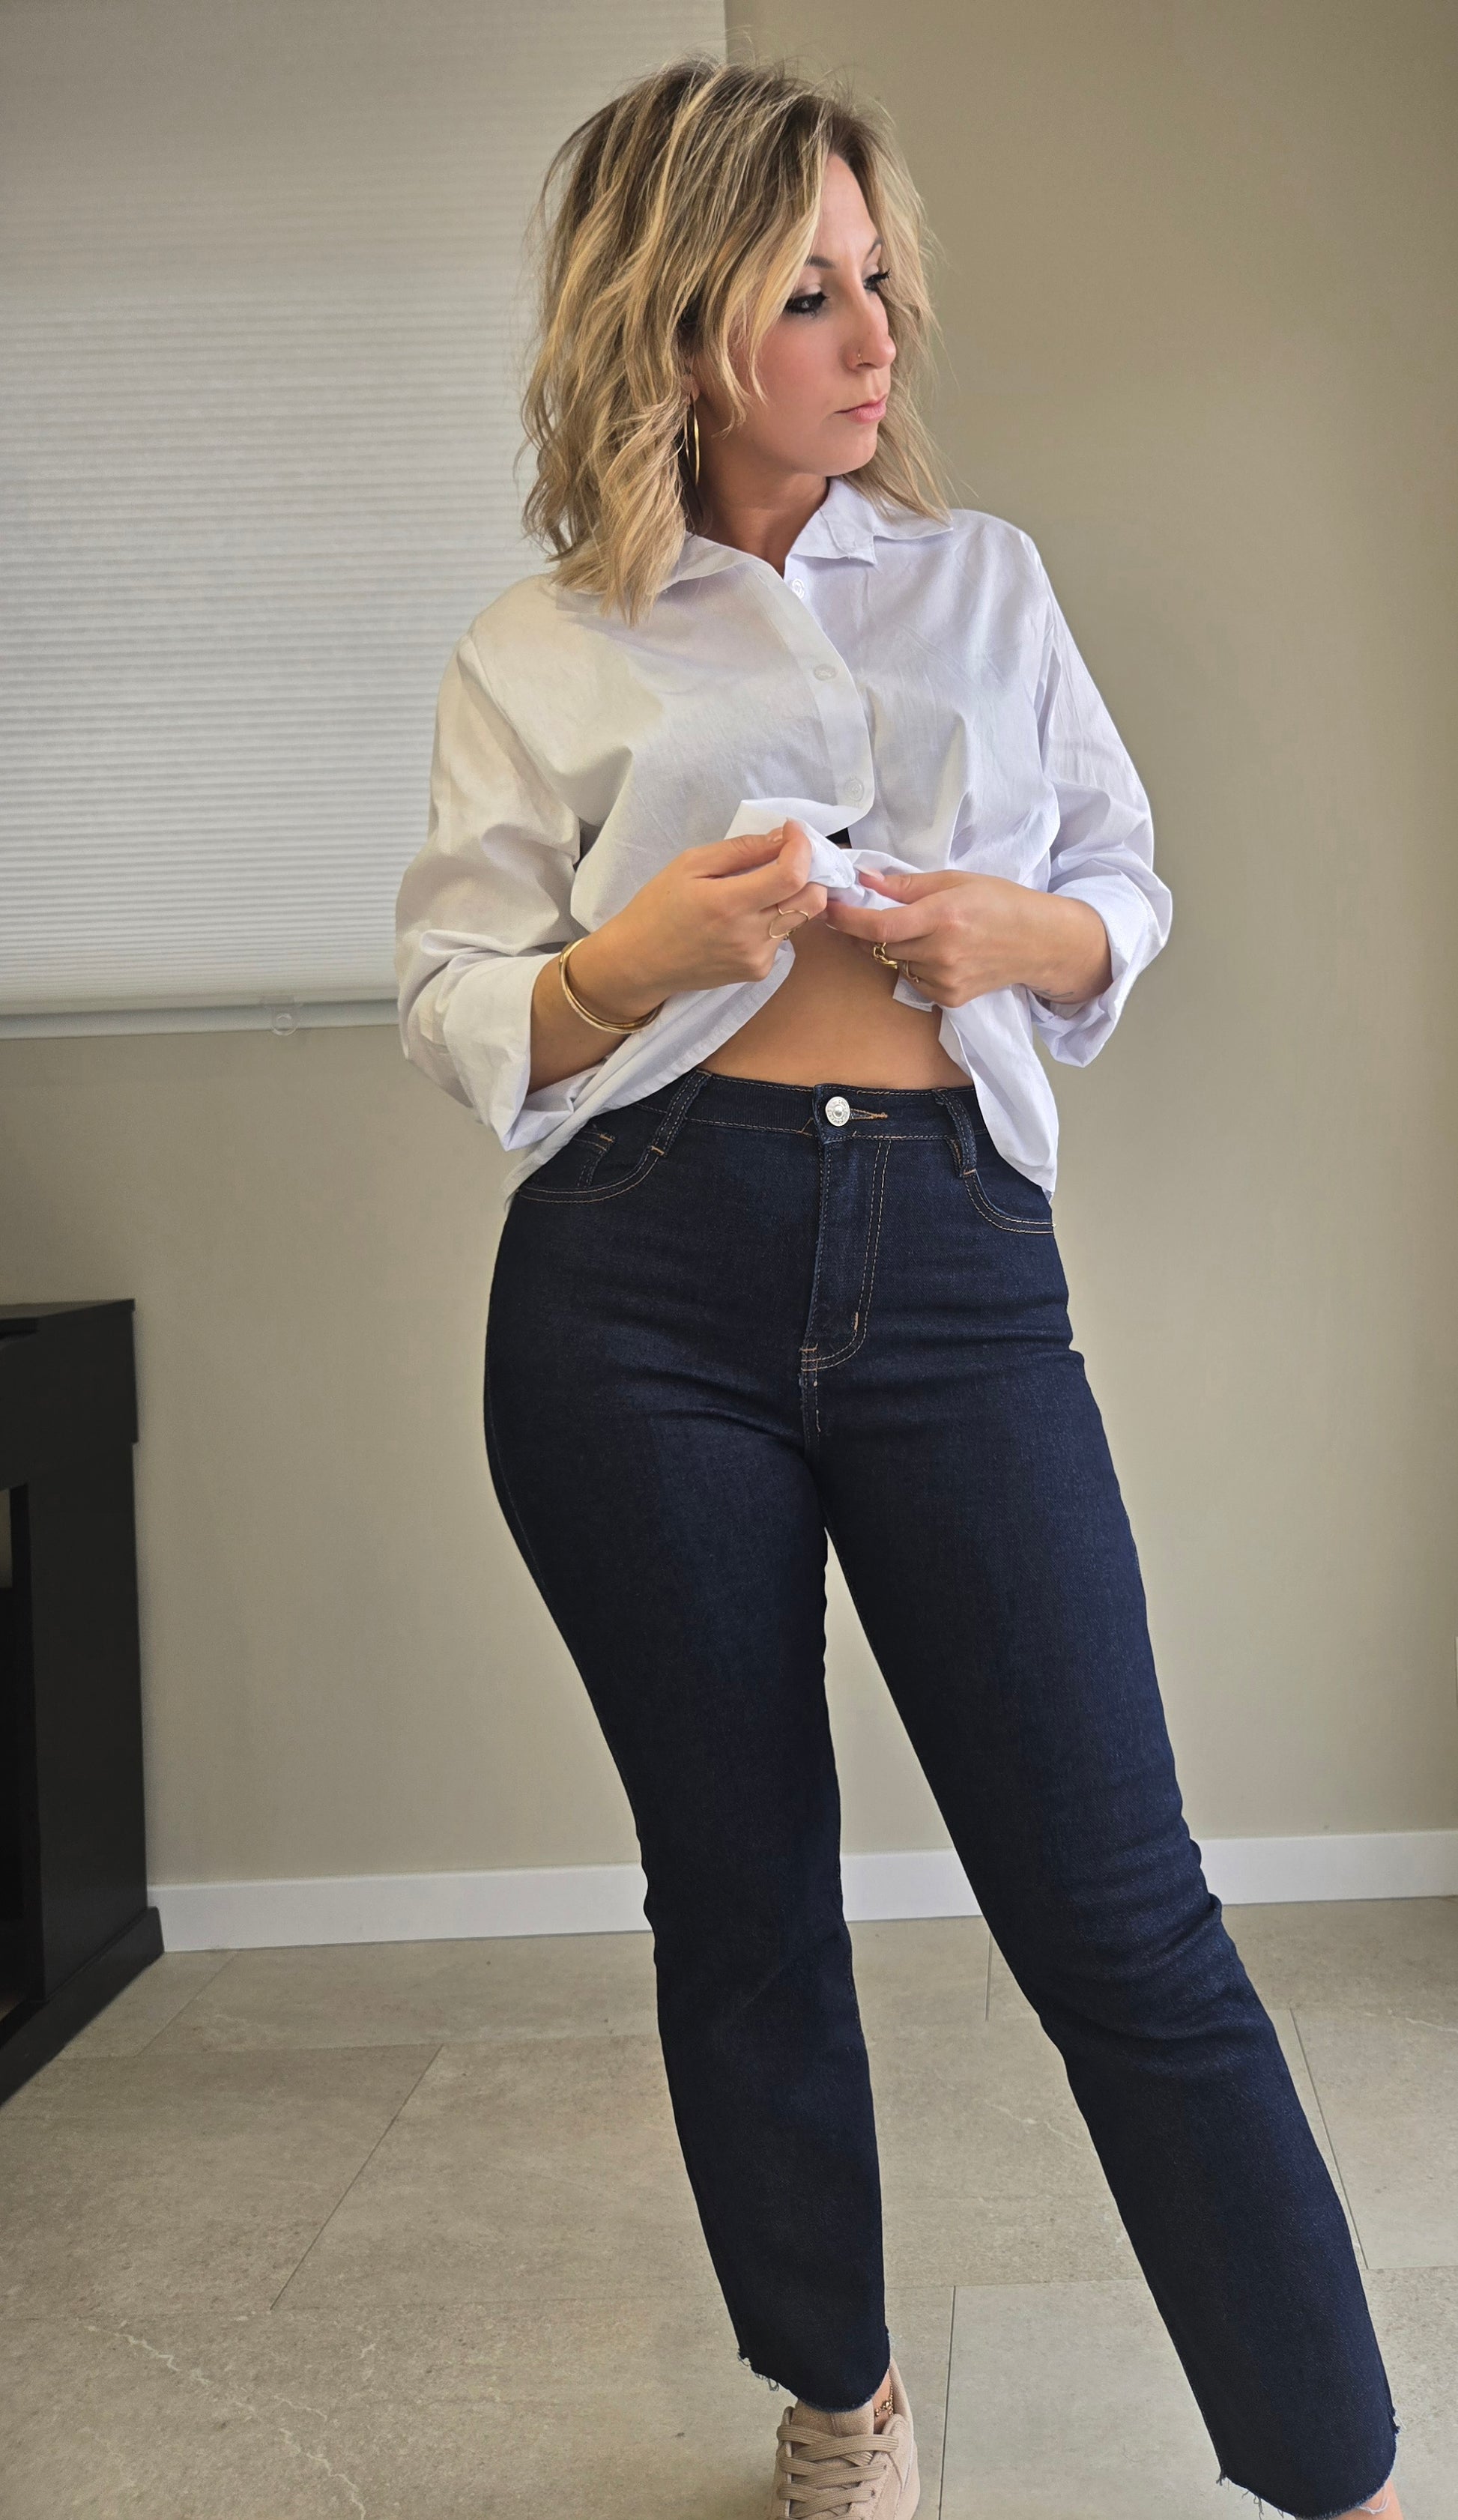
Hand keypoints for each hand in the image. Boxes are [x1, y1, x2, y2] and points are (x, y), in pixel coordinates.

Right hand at [575, 821, 828, 1010]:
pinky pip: (782, 937)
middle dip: (811, 872)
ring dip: (790, 896)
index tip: (791, 831)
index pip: (792, 875)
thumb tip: (781, 838)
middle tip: (788, 857)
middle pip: (812, 900)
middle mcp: (749, 935)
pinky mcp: (757, 971)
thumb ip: (741, 850)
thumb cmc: (658, 907)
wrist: (639, 962)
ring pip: (800, 918)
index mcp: (728, 903)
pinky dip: (774, 919)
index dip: (801, 848)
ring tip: (759, 888)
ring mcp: (756, 958)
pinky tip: (745, 918)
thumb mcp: (690, 864)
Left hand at [821, 866, 1111, 1007]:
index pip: (880, 925)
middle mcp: (942, 952)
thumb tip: (865, 880)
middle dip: (864, 931)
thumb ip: (907, 885)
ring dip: (891, 948)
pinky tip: (935, 952)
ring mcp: (945, 980)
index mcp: (943, 917)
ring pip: (894, 964)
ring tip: (918, 930)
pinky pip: (912, 980)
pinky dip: (911, 965)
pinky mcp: (950, 998)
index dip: (847, 920)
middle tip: (863, 913)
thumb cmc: (1000, 902)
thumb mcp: (956, 880)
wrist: (1040, 942)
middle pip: (880, 946)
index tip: (828, 909)